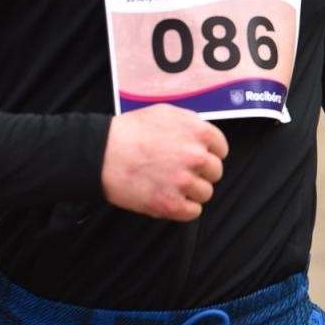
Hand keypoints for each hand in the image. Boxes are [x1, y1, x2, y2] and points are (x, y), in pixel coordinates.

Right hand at [101, 104, 226, 220]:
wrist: (103, 153)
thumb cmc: (129, 132)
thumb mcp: (165, 113)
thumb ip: (190, 124)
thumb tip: (202, 136)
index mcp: (198, 132)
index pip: (221, 149)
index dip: (209, 153)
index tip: (199, 157)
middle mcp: (196, 157)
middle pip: (215, 172)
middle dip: (200, 172)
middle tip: (180, 170)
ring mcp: (185, 182)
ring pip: (205, 193)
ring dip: (191, 191)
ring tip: (170, 183)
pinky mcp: (172, 205)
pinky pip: (193, 212)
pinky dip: (183, 208)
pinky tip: (169, 197)